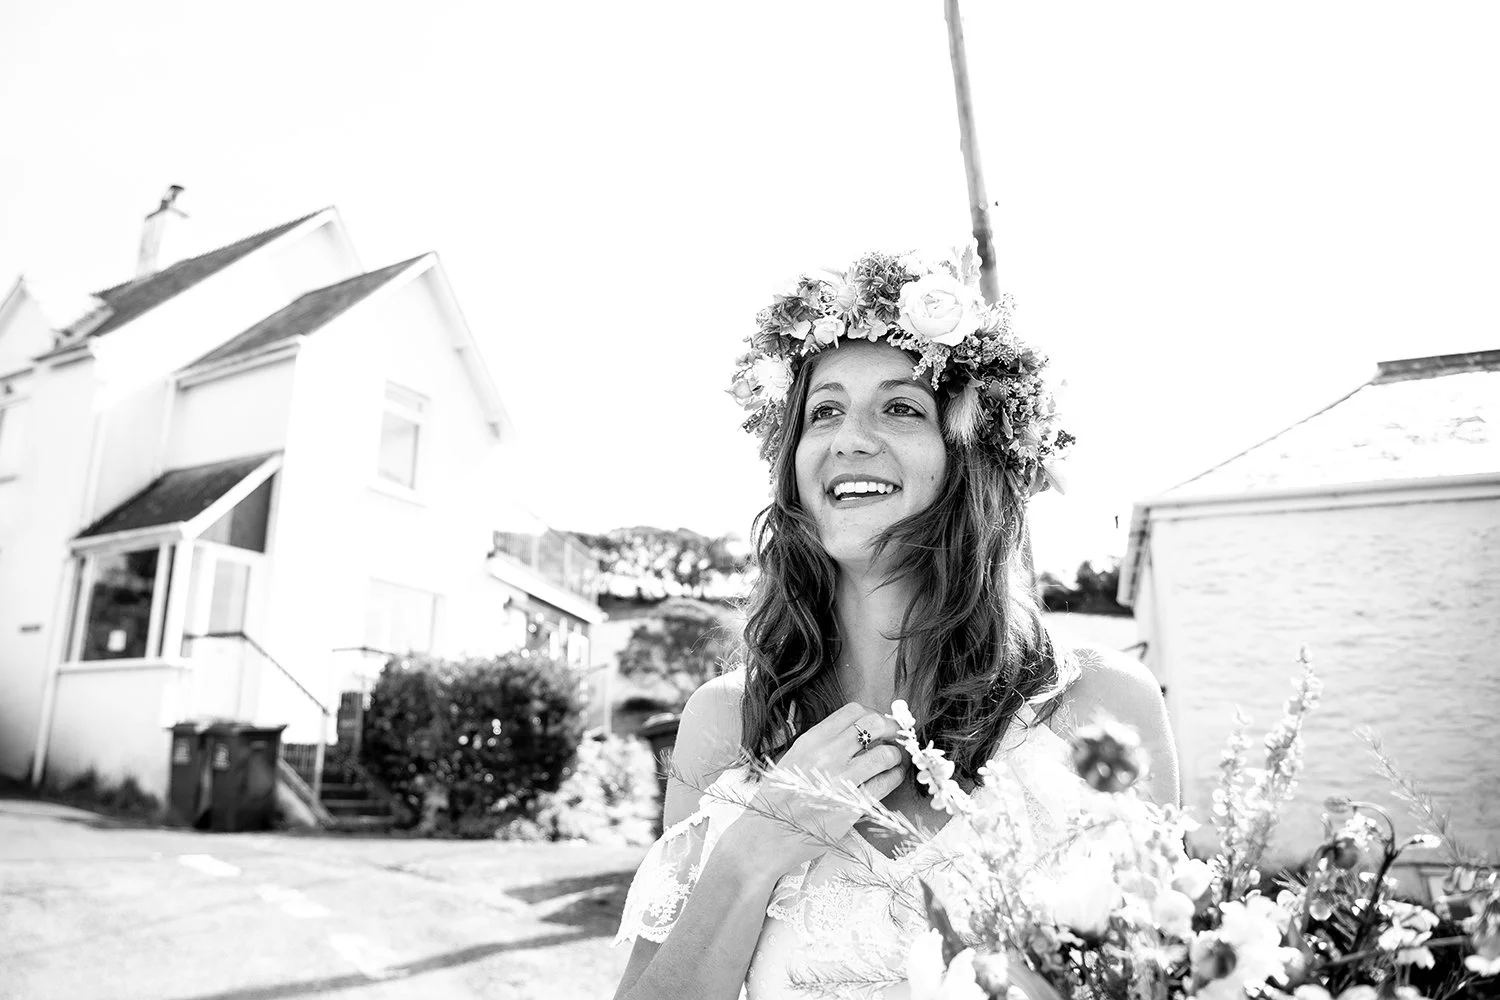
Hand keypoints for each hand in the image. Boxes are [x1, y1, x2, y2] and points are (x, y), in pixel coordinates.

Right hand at [726, 702, 906, 876]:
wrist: (764, 837)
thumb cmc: (776, 800)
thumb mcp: (791, 759)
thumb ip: (820, 745)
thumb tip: (854, 733)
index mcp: (810, 741)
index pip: (853, 712)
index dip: (872, 715)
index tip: (877, 725)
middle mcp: (826, 756)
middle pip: (874, 725)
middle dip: (890, 729)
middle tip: (894, 738)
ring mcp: (840, 781)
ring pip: (885, 755)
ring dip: (895, 756)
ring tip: (894, 761)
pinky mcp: (851, 807)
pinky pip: (885, 784)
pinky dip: (894, 778)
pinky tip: (891, 778)